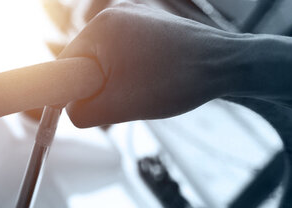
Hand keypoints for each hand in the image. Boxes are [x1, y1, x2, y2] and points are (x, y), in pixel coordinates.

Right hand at [59, 3, 243, 126]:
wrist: (228, 67)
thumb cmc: (176, 81)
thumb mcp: (115, 106)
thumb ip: (79, 112)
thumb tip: (70, 110)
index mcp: (101, 26)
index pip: (64, 65)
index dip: (72, 91)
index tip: (94, 103)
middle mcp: (115, 13)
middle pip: (85, 61)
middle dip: (99, 85)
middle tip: (124, 99)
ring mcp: (135, 15)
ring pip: (106, 59)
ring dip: (116, 80)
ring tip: (143, 88)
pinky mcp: (150, 24)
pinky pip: (124, 53)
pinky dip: (131, 70)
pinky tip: (152, 79)